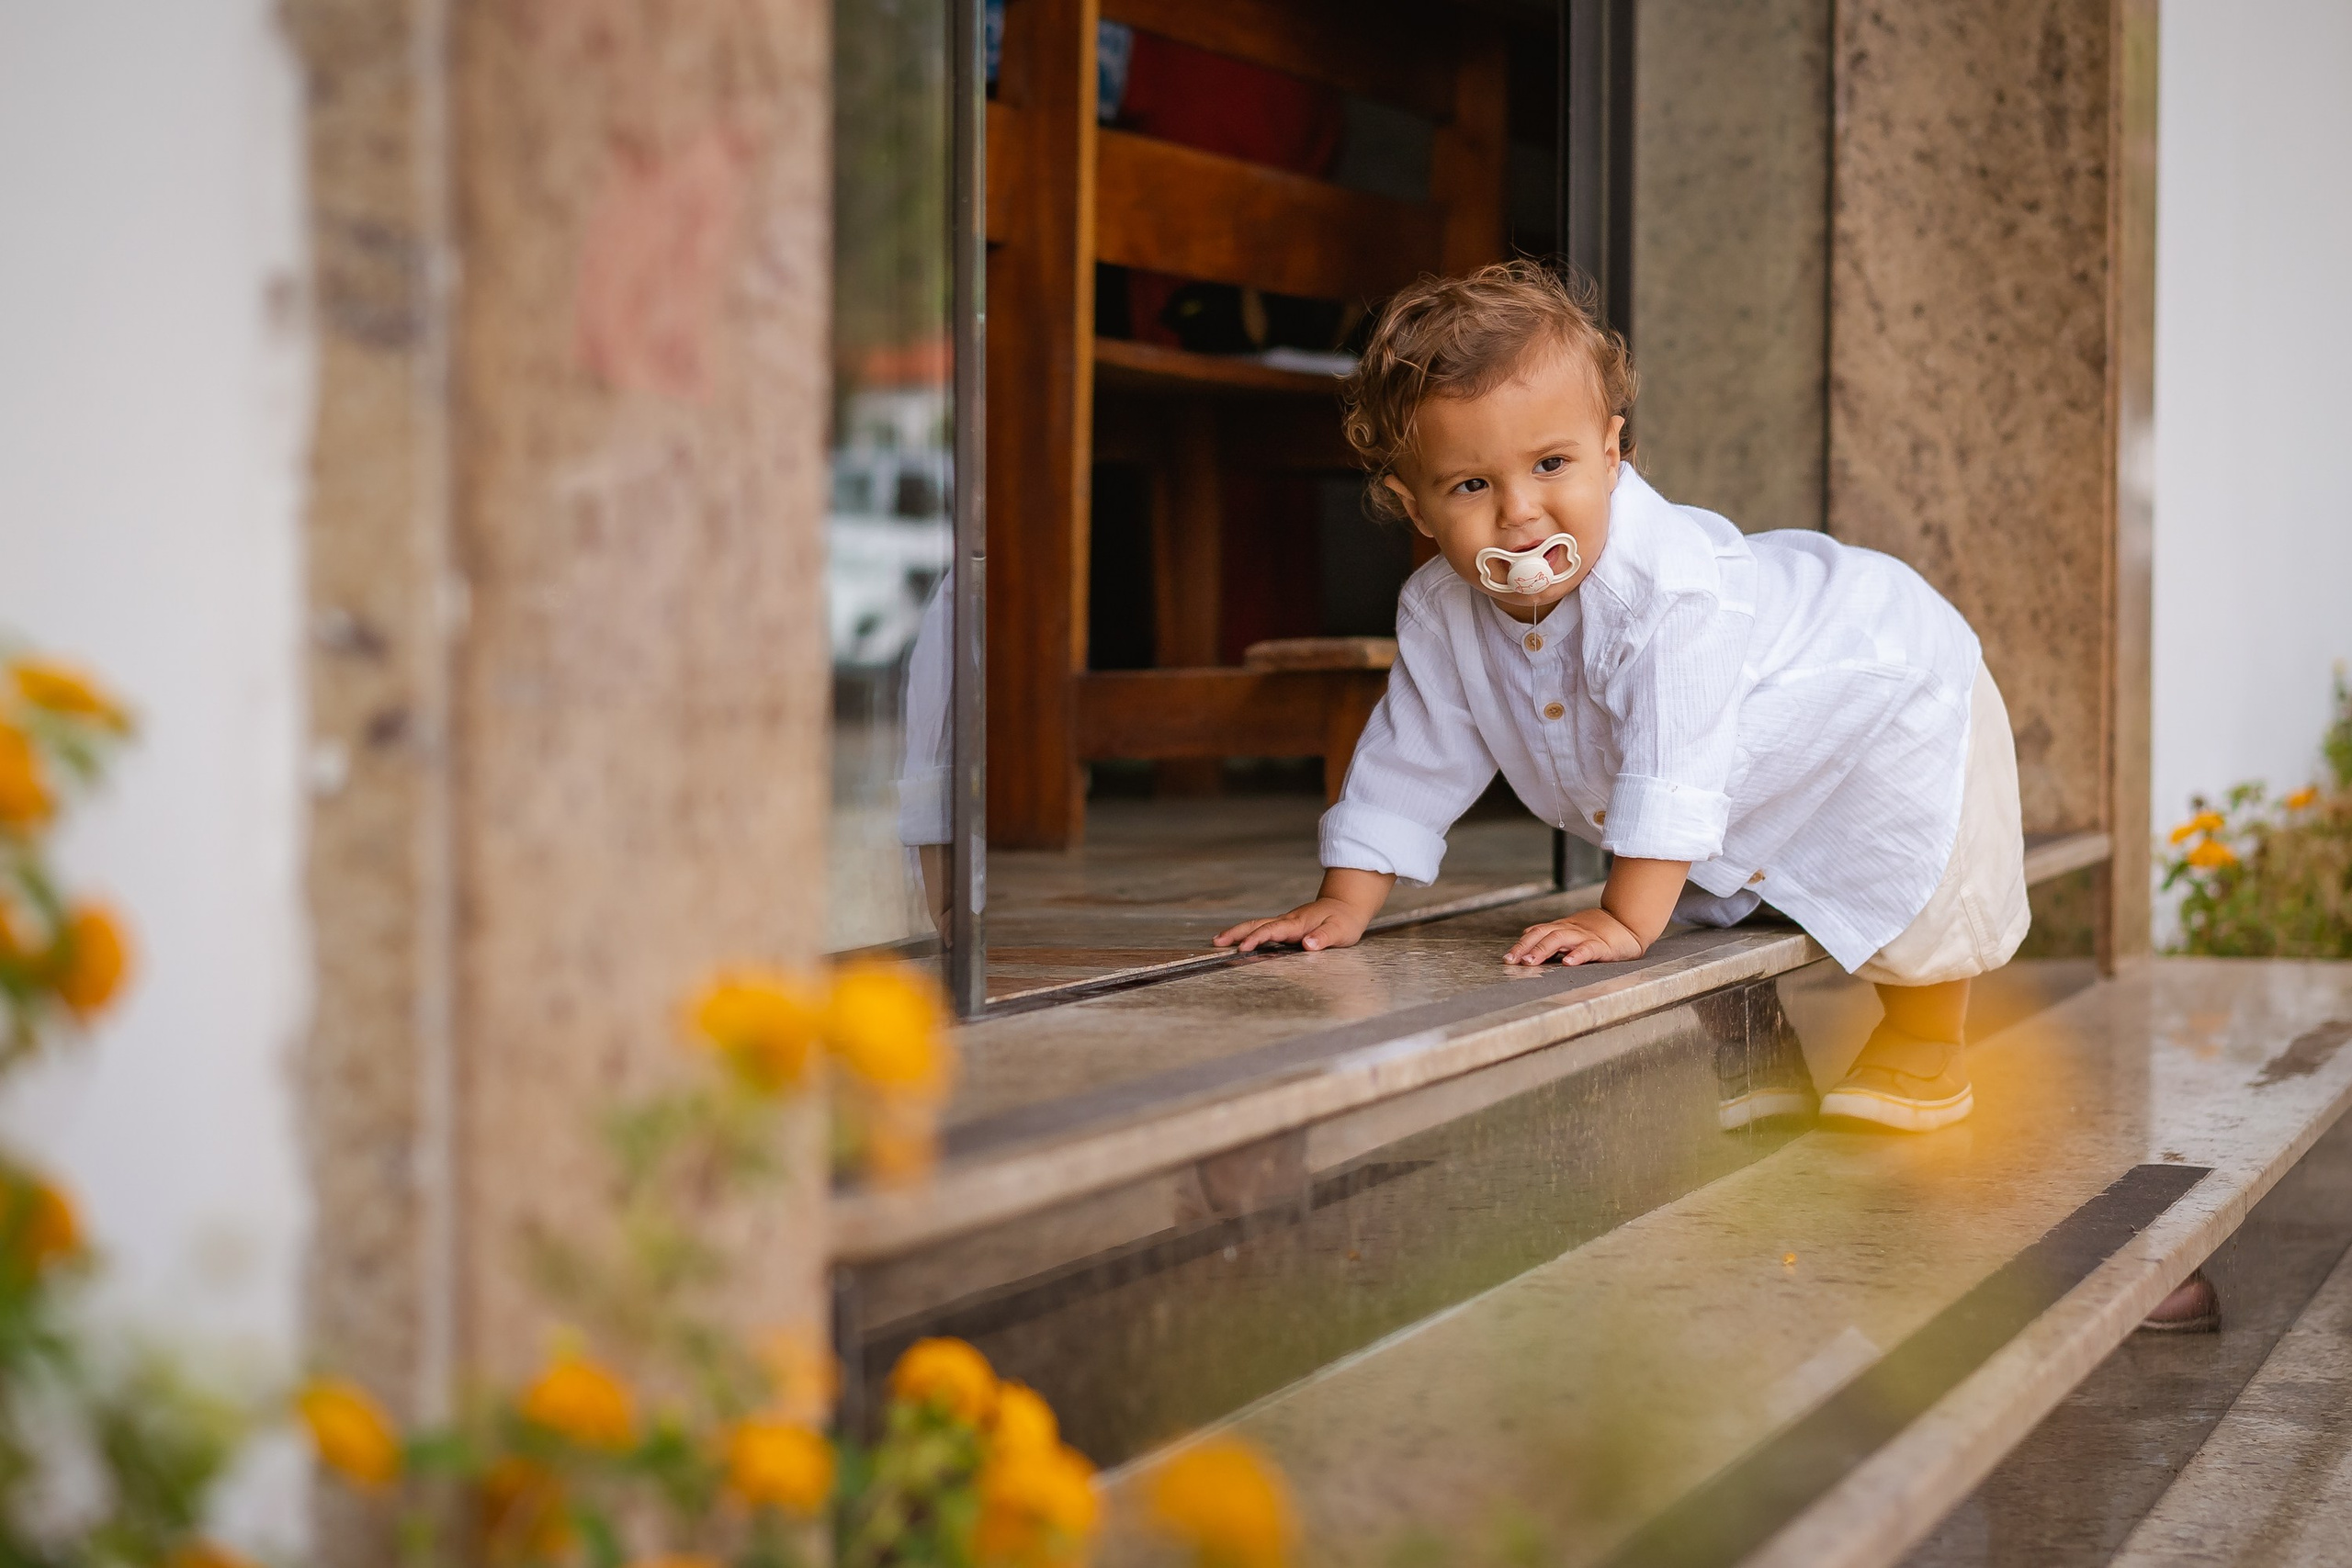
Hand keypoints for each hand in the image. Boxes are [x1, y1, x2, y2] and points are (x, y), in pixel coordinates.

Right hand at [1214, 897, 1371, 953]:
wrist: (1347, 904)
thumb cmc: (1345, 920)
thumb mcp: (1340, 931)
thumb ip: (1323, 937)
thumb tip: (1307, 944)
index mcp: (1297, 923)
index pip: (1272, 931)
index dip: (1256, 938)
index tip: (1242, 947)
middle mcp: (1288, 921)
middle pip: (1257, 924)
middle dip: (1236, 932)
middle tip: (1216, 942)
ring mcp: (1287, 923)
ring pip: (1258, 925)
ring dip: (1239, 932)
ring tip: (1219, 941)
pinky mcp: (1288, 927)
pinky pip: (1264, 929)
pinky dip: (1249, 934)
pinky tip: (1242, 941)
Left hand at [1505, 907, 1645, 965]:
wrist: (1629, 922)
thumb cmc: (1600, 930)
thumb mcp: (1572, 930)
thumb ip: (1551, 934)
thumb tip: (1528, 935)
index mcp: (1562, 928)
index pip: (1537, 933)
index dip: (1521, 944)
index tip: (1507, 958)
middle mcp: (1570, 930)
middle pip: (1543, 934)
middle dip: (1525, 948)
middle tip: (1511, 961)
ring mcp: (1585, 937)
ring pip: (1560, 939)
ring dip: (1542, 950)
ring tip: (1530, 962)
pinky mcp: (1602, 946)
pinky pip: (1587, 949)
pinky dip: (1576, 955)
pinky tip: (1567, 963)